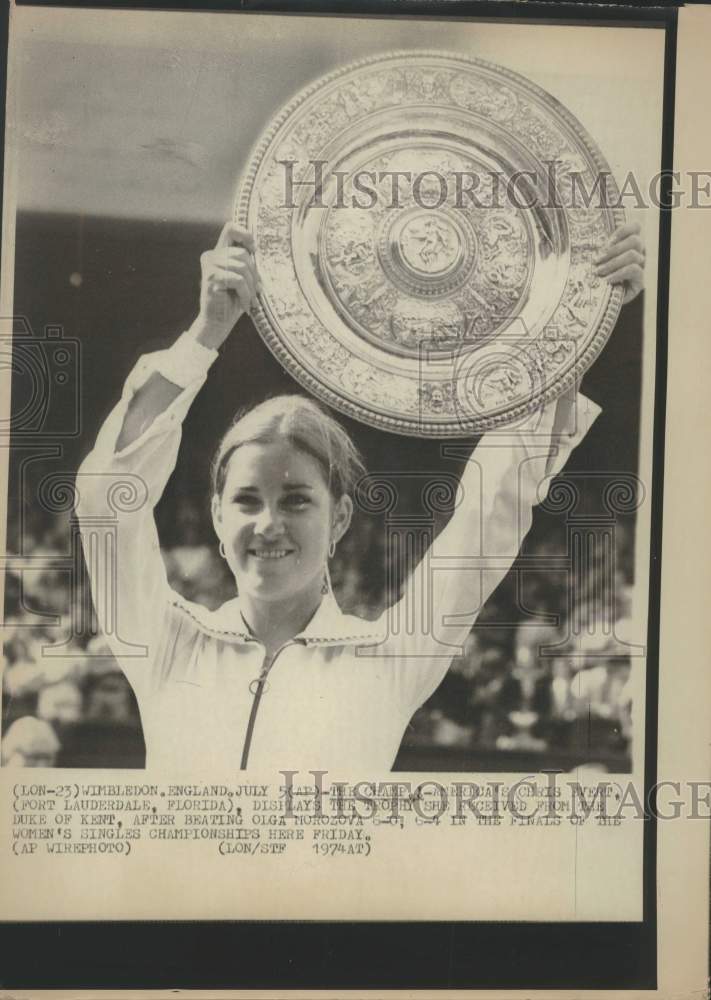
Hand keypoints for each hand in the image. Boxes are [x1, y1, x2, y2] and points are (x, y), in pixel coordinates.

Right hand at [195, 221, 259, 346]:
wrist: (217, 324)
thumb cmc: (232, 302)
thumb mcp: (242, 279)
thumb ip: (246, 263)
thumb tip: (257, 252)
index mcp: (218, 253)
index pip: (230, 228)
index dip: (245, 235)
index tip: (254, 251)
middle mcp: (210, 256)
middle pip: (242, 254)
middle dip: (254, 274)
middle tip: (256, 292)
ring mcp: (209, 266)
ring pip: (241, 266)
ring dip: (251, 286)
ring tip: (251, 300)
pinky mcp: (211, 278)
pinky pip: (238, 280)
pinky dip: (246, 294)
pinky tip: (245, 305)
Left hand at [593, 221, 644, 304]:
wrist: (595, 302)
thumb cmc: (592, 277)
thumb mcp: (593, 260)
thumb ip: (596, 248)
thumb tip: (591, 241)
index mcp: (628, 244)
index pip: (635, 228)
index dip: (623, 231)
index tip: (607, 242)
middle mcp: (638, 253)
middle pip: (635, 240)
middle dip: (613, 250)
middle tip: (596, 260)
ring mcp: (640, 267)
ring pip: (633, 255)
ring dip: (612, 263)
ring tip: (598, 272)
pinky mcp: (639, 281)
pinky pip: (634, 270)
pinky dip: (618, 273)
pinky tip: (607, 280)